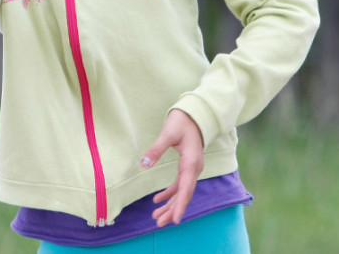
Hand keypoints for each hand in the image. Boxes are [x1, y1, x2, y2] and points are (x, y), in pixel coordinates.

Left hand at [139, 109, 204, 226]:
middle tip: (159, 224)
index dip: (180, 205)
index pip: (185, 189)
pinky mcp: (187, 167)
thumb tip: (143, 163)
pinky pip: (179, 185)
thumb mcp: (168, 133)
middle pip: (183, 194)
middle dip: (171, 210)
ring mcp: (191, 169)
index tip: (175, 220)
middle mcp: (194, 169)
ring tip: (156, 217)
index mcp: (191, 163)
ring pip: (181, 192)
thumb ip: (156, 149)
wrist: (195, 115)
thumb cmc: (182, 122)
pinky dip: (169, 193)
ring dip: (169, 204)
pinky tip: (157, 200)